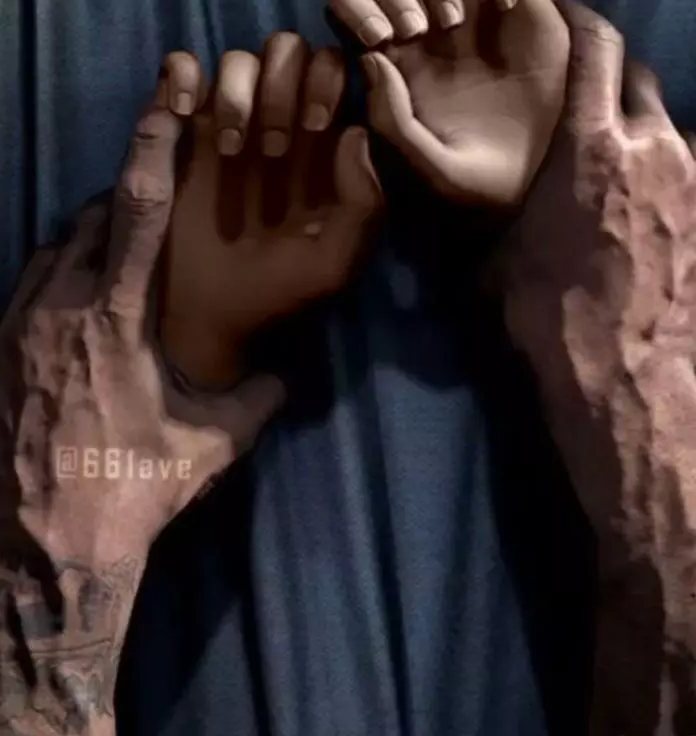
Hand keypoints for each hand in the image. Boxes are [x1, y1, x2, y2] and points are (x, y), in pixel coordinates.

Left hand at [0, 76, 284, 565]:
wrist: (47, 545)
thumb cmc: (134, 486)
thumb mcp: (212, 444)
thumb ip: (256, 399)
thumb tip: (286, 376)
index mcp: (117, 316)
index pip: (138, 208)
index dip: (155, 144)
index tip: (169, 96)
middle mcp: (55, 308)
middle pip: (84, 222)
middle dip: (116, 214)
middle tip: (143, 236)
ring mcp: (7, 332)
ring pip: (44, 259)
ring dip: (78, 258)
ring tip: (105, 288)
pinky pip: (13, 305)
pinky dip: (44, 304)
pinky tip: (62, 341)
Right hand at [157, 38, 382, 384]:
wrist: (211, 315)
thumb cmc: (277, 291)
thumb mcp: (334, 261)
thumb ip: (364, 204)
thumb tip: (354, 132)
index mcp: (319, 149)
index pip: (333, 73)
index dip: (329, 82)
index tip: (317, 125)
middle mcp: (275, 126)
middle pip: (287, 53)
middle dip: (285, 84)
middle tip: (276, 144)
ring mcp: (226, 125)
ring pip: (238, 58)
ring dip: (239, 91)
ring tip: (232, 150)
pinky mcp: (180, 132)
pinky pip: (179, 70)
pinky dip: (183, 76)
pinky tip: (187, 113)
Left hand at [329, 0, 569, 205]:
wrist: (537, 180)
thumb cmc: (476, 181)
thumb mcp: (432, 167)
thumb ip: (393, 121)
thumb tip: (369, 58)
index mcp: (397, 70)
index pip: (357, 15)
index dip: (357, 13)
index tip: (380, 40)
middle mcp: (431, 37)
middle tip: (417, 30)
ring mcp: (474, 20)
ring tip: (455, 22)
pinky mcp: (522, 13)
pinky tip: (509, 9)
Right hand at [503, 2, 695, 427]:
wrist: (624, 372)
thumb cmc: (550, 312)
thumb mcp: (499, 265)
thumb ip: (494, 223)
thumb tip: (464, 217)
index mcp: (590, 147)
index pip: (595, 51)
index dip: (580, 22)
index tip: (564, 14)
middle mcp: (651, 147)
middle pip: (639, 81)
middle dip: (612, 79)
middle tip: (586, 95)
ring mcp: (691, 180)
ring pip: (670, 127)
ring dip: (644, 131)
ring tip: (620, 156)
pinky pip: (692, 173)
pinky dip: (672, 173)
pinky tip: (654, 201)